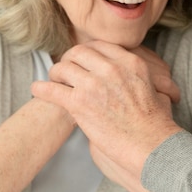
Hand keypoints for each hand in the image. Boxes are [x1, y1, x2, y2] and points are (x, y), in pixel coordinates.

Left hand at [31, 41, 180, 174]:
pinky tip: (37, 90)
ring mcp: (94, 85)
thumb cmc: (154, 123)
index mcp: (129, 62)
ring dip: (55, 73)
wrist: (150, 145)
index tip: (81, 60)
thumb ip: (136, 74)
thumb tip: (126, 76)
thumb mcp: (152, 86)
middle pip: (79, 52)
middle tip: (65, 70)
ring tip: (53, 82)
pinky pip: (52, 89)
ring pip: (63, 67)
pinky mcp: (80, 103)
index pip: (99, 45)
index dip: (86, 52)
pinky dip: (41, 89)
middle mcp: (111, 68)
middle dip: (69, 59)